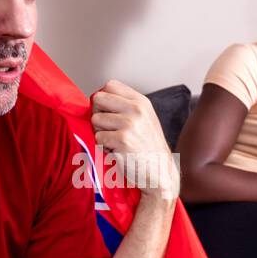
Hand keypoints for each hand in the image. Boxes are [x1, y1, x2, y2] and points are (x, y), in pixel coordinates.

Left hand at [90, 79, 178, 199]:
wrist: (160, 172)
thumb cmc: (148, 148)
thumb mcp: (145, 119)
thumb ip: (126, 106)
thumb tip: (97, 99)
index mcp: (141, 102)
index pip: (110, 85)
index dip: (104, 99)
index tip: (108, 112)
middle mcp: (136, 109)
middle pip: (98, 98)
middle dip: (98, 113)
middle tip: (107, 128)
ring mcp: (129, 124)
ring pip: (95, 119)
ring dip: (100, 133)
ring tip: (115, 142)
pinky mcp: (122, 140)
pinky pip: (98, 138)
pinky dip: (103, 147)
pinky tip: (117, 151)